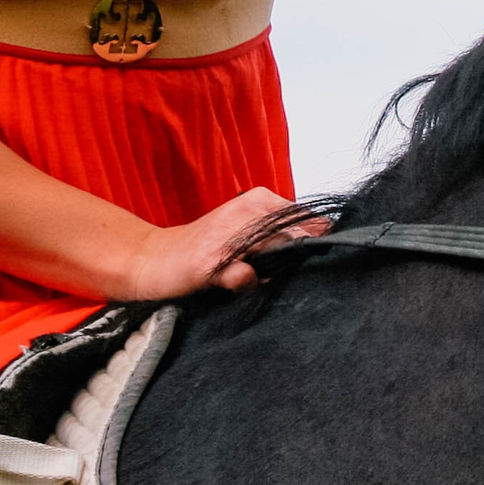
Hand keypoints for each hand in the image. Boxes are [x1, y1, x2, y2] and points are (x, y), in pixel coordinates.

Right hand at [111, 186, 324, 298]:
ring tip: (249, 276)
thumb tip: (329, 236)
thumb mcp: (250, 231)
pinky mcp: (211, 261)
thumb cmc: (209, 247)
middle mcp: (247, 210)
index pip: (309, 220)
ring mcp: (229, 234)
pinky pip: (245, 276)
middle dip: (295, 260)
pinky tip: (233, 283)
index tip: (307, 259)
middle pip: (297, 238)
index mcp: (261, 200)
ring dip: (271, 273)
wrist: (154, 258)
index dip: (314, 243)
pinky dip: (245, 284)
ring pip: (275, 253)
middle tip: (271, 273)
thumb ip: (285, 233)